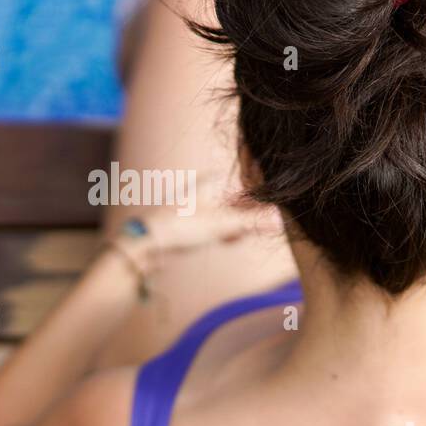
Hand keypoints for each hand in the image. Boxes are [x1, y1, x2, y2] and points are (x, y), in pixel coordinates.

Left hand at [107, 196, 282, 276]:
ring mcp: (193, 206)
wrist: (146, 243)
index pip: (244, 184)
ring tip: (234, 237)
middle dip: (245, 216)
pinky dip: (222, 232)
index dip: (258, 198)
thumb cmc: (181, 226)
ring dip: (234, 226)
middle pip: (235, 201)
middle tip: (252, 229)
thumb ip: (252, 222)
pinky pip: (213, 224)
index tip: (268, 212)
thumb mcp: (222, 224)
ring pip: (224, 214)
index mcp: (211, 181)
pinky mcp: (186, 222)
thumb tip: (279, 220)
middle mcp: (202, 190)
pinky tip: (226, 240)